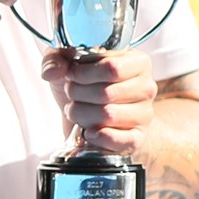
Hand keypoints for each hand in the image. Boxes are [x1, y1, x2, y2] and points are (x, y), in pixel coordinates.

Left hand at [40, 47, 157, 153]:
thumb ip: (55, 59)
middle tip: (71, 93)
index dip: (83, 72)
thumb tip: (53, 70)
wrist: (91, 114)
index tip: (70, 74)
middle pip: (107, 92)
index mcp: (136, 61)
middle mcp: (146, 86)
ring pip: (109, 115)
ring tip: (76, 110)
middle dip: (78, 94)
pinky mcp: (138, 137)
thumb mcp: (68, 64)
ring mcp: (144, 113)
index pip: (112, 67)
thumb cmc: (85, 85)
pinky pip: (123, 140)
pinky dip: (99, 137)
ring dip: (82, 114)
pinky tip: (88, 131)